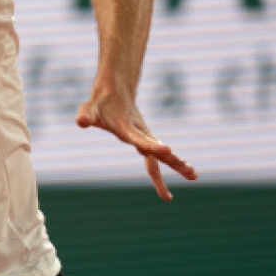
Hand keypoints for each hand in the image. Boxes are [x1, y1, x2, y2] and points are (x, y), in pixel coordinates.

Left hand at [76, 93, 196, 199]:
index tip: (167, 150)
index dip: (152, 146)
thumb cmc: (99, 104)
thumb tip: (81, 121)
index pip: (140, 139)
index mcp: (127, 127)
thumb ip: (86, 115)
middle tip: (192, 173)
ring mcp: (145, 137)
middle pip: (159, 150)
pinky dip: (164, 170)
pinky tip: (171, 183)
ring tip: (194, 176)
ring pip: (162, 155)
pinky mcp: (145, 140)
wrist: (114, 92)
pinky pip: (155, 160)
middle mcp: (140, 133)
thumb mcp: (88, 109)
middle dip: (175, 161)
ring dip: (177, 165)